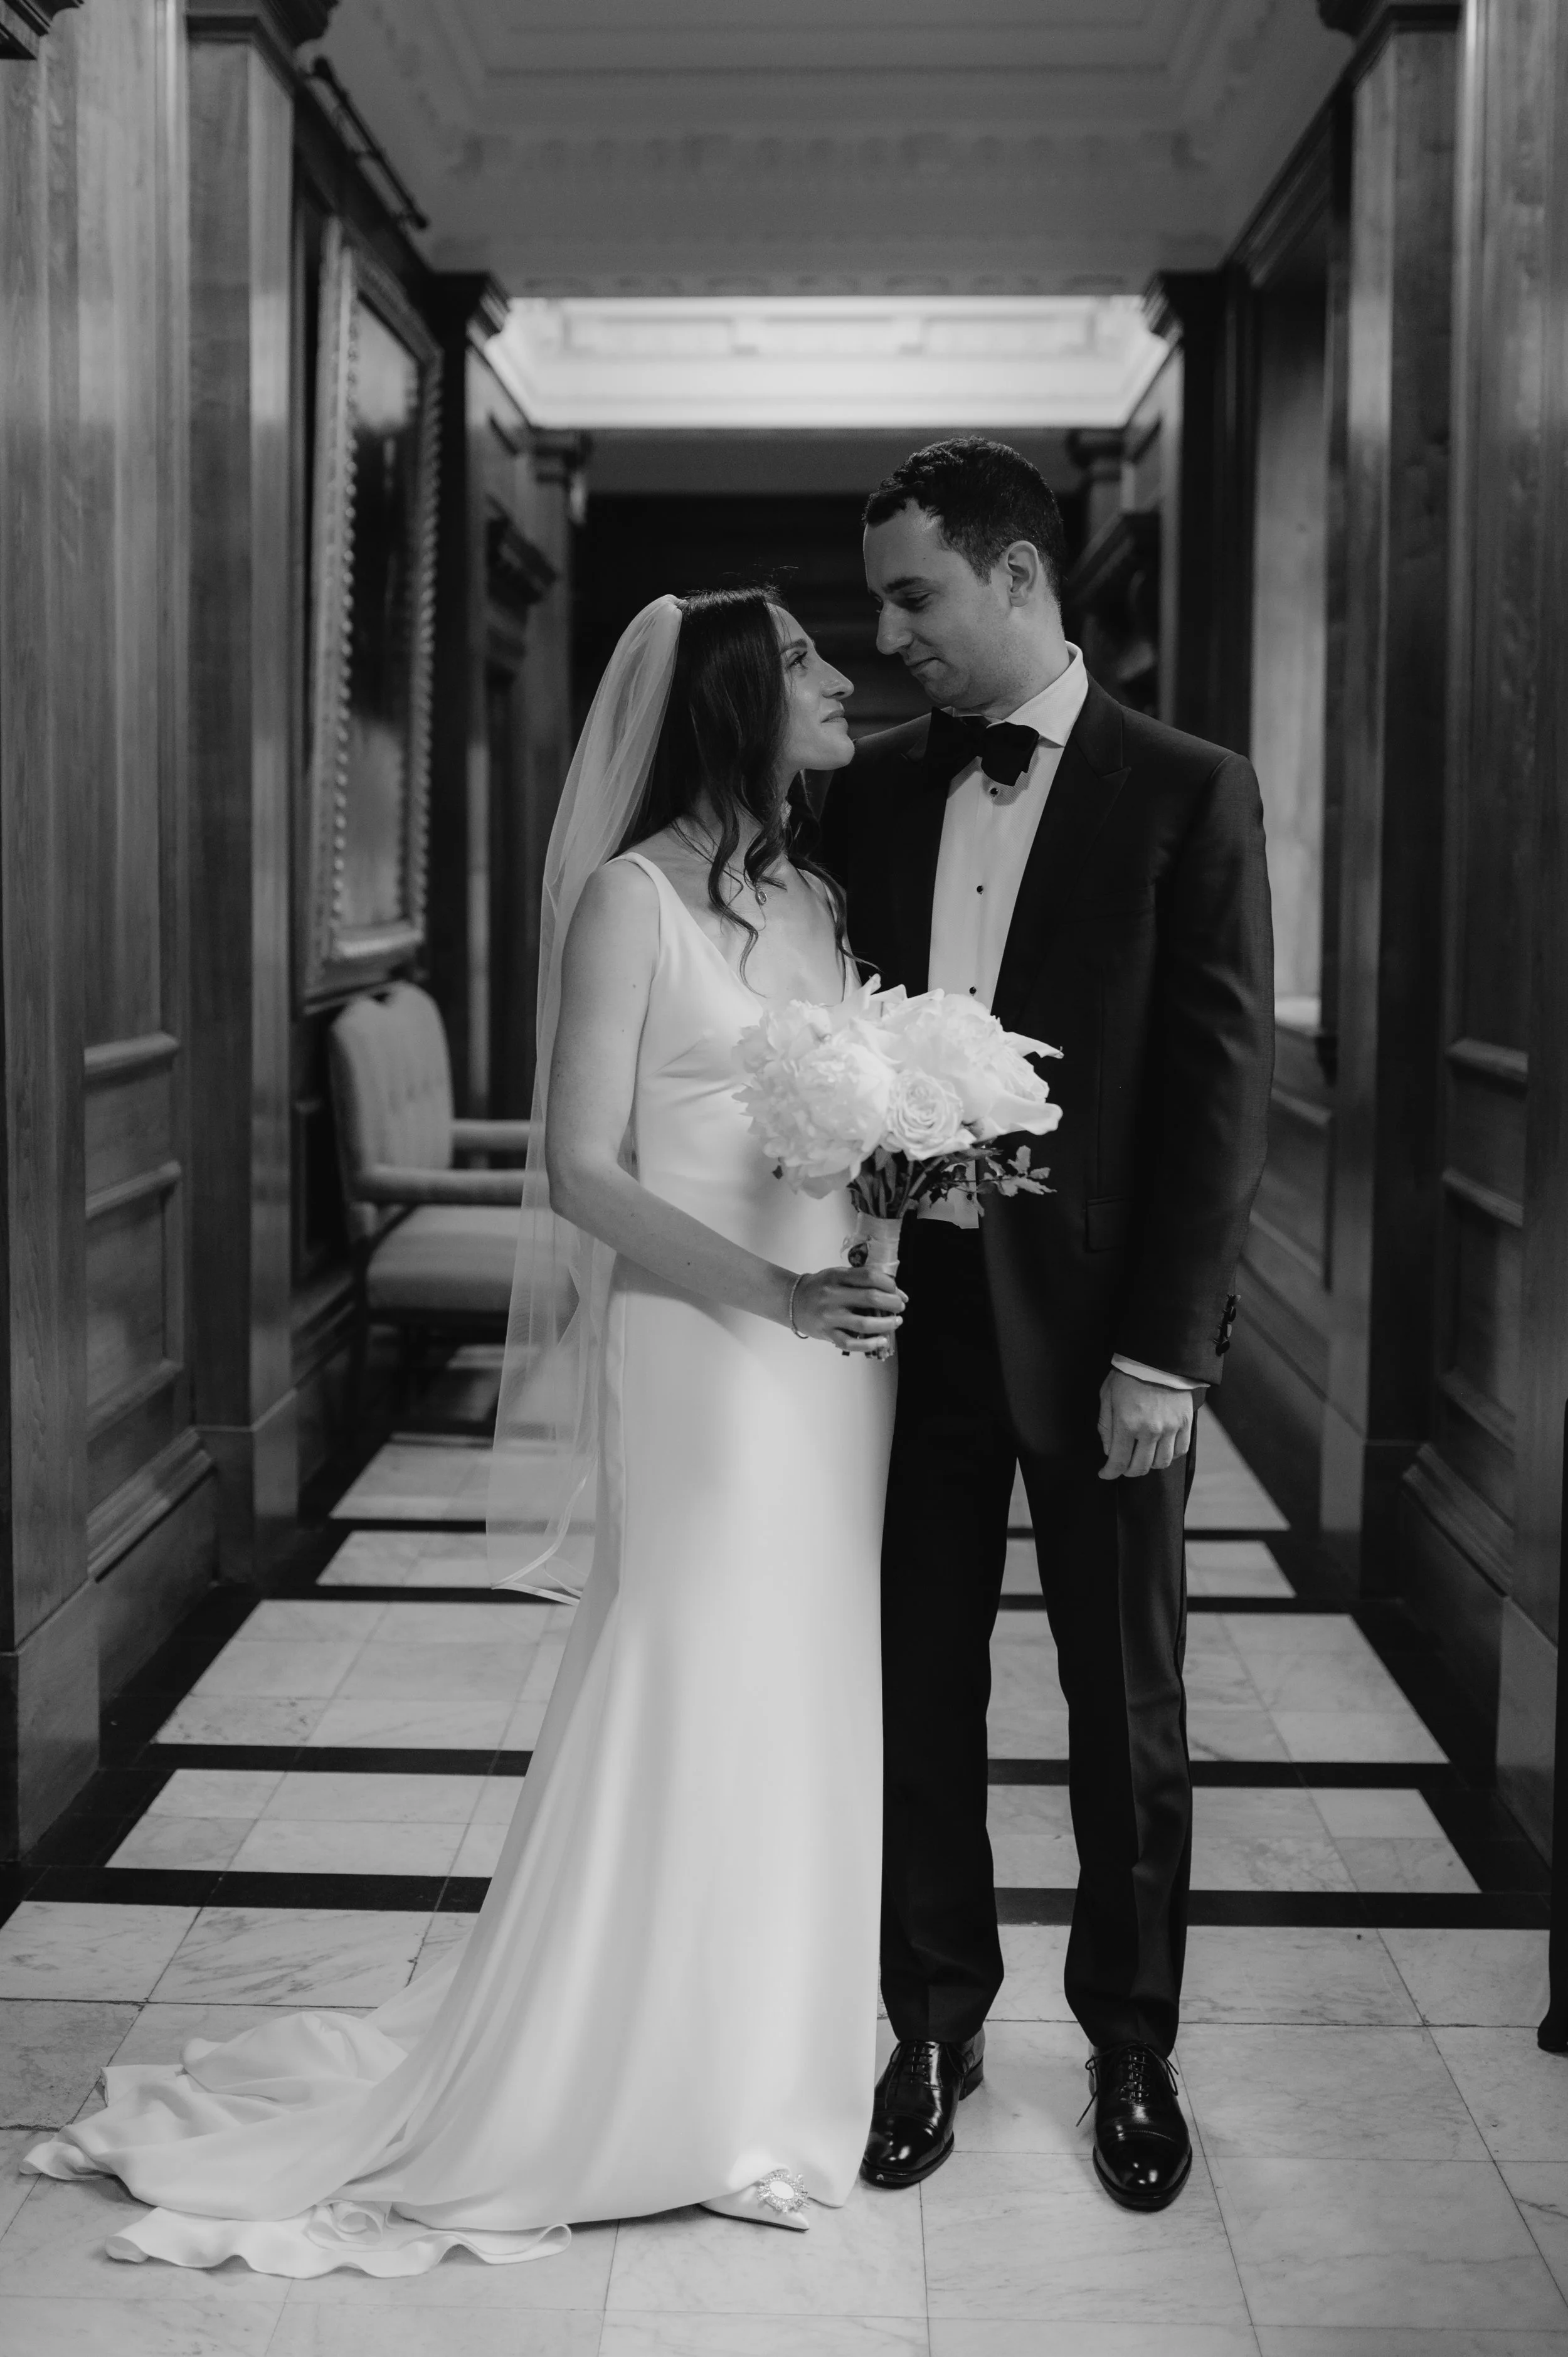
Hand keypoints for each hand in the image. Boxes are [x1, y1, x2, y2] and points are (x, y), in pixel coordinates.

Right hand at [790, 1265, 905, 1354]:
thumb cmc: (821, 1287)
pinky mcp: (827, 1333)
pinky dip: (869, 1344)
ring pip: (864, 1323)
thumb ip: (861, 1280)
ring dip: (886, 1324)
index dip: (889, 1284)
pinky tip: (882, 1340)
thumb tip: (894, 1291)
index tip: (897, 1291)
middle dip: (892, 1303)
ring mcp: (829, 1317)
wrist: (793, 1301)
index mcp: (837, 1276)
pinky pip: (851, 1343)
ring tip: (896, 1322)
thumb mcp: (838, 1275)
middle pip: (870, 1298)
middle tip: (899, 1307)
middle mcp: (832, 1295)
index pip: (870, 1276)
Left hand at [1096, 1368, 1194, 1479]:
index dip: (1110, 1473)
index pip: (1118, 1461)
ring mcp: (1170, 1428)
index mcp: (1127, 1424)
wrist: (1157, 1357)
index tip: (1105, 1473)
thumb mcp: (1107, 1397)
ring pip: (1161, 1463)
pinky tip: (1160, 1449)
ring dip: (1149, 1465)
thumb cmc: (1128, 1375)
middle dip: (1127, 1471)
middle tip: (1122, 1465)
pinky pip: (1180, 1451)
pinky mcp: (1185, 1423)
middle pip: (1140, 1467)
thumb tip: (1109, 1451)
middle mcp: (1150, 1430)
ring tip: (1142, 1456)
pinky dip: (1169, 1455)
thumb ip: (1106, 1426)